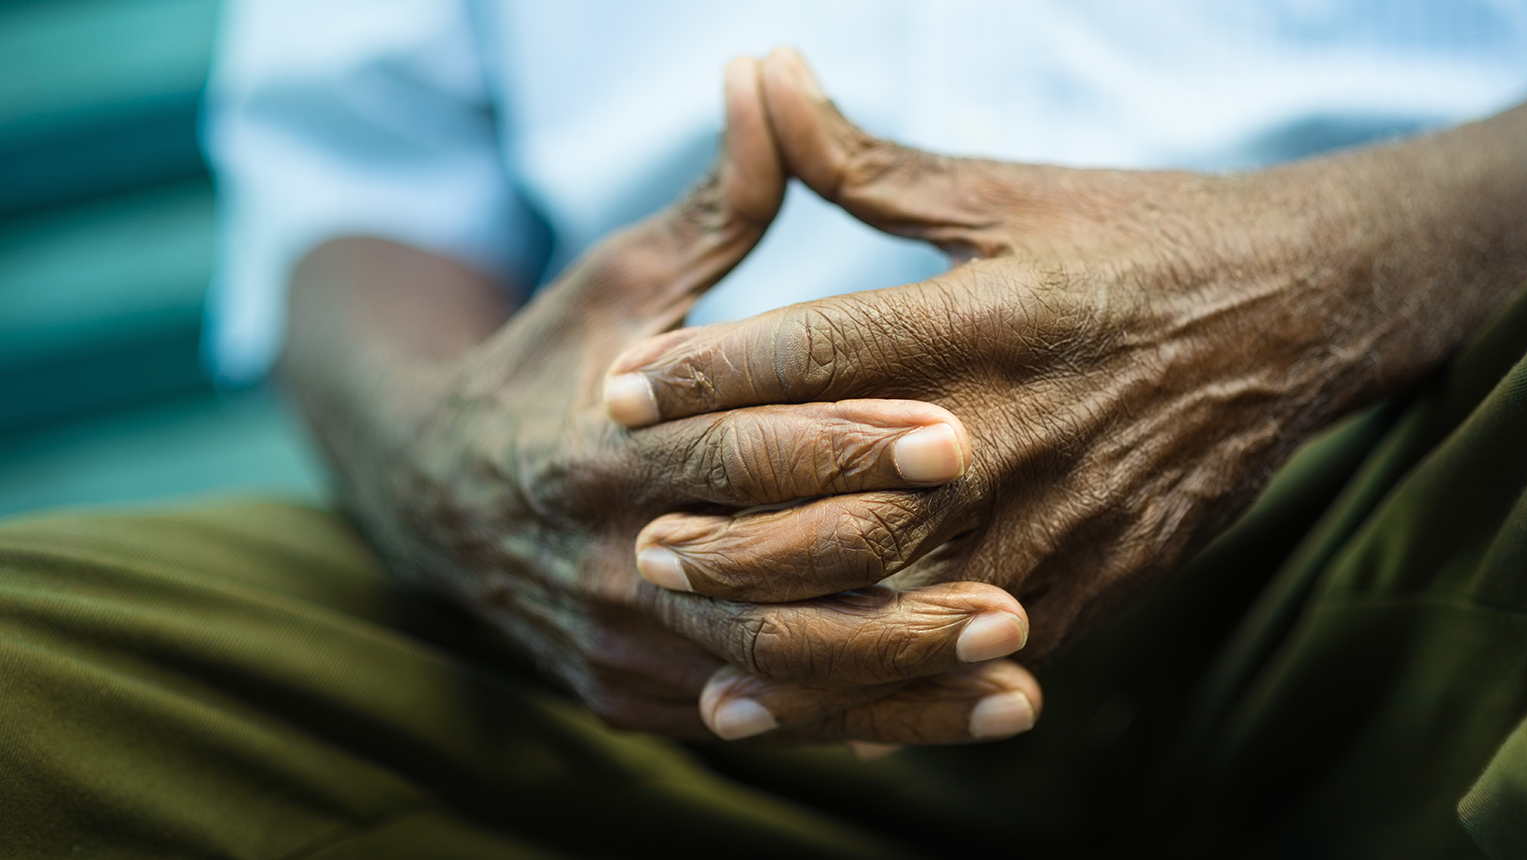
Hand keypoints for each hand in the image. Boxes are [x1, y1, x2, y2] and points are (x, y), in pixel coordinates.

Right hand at [336, 58, 1037, 741]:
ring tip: (1015, 681)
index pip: (732, 450)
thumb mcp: (621, 279)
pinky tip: (962, 720)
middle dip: (886, 593)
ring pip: (769, 676)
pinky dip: (862, 727)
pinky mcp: (634, 697)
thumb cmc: (555, 366)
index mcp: (597, 446)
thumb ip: (715, 204)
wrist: (435, 496)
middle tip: (1010, 592)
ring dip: (895, 686)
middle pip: (758, 588)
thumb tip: (767, 74)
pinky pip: (760, 719)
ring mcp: (616, 642)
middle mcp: (603, 560)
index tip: (953, 434)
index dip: (839, 445)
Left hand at [605, 50, 1425, 667]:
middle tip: (635, 537)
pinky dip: (889, 682)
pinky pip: (979, 645)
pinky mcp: (1104, 574)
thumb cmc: (1142, 236)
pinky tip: (815, 699)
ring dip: (789, 624)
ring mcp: (1066, 511)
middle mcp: (1022, 421)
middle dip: (731, 526)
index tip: (618, 393)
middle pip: (848, 497)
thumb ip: (868, 160)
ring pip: (904, 595)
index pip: (822, 350)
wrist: (1305, 311)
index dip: (710, 372)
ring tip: (694, 633)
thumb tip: (763, 76)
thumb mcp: (1007, 192)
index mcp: (990, 313)